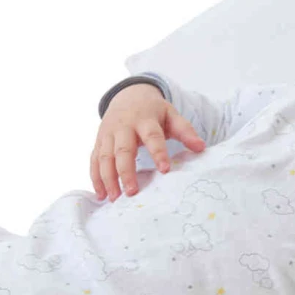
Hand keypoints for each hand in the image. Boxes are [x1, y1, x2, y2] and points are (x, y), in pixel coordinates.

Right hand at [91, 85, 206, 200]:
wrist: (128, 95)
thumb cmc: (153, 111)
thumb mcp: (171, 115)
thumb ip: (185, 131)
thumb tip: (201, 147)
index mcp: (144, 120)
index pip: (152, 137)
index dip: (158, 153)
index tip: (165, 170)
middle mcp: (123, 126)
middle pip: (123, 150)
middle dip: (126, 172)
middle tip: (132, 193)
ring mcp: (108, 134)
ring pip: (105, 157)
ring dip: (108, 178)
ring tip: (115, 198)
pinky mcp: (98, 141)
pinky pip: (94, 160)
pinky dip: (95, 177)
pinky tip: (101, 194)